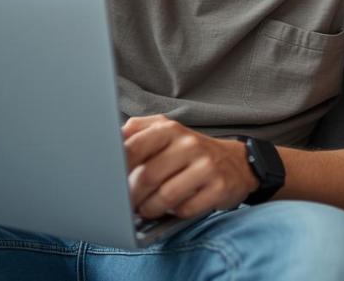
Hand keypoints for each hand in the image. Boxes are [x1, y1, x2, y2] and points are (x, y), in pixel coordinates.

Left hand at [122, 115, 258, 220]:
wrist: (237, 162)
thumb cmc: (190, 151)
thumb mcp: (165, 132)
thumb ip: (135, 133)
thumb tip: (106, 144)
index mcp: (169, 129)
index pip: (131, 148)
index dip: (115, 170)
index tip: (109, 183)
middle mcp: (189, 144)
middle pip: (146, 177)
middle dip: (131, 198)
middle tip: (127, 205)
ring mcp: (206, 165)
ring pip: (165, 197)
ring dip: (150, 209)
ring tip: (147, 209)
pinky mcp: (219, 187)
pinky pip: (186, 210)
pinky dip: (175, 213)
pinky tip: (175, 208)